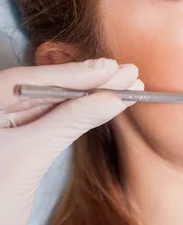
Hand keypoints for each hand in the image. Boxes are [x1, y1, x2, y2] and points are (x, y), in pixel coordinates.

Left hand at [0, 58, 142, 224]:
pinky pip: (56, 118)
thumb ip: (69, 123)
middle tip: (128, 73)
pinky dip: (82, 112)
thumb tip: (112, 99)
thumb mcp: (30, 155)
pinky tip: (107, 103)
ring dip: (92, 95)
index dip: (72, 73)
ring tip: (128, 84)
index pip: (30, 81)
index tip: (109, 69)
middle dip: (88, 82)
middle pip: (46, 87)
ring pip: (55, 101)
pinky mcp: (23, 137)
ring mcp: (7, 121)